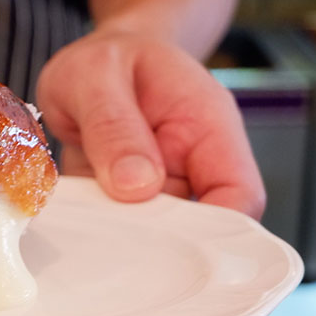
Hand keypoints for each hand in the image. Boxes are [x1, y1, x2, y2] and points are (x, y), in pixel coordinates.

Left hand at [37, 30, 264, 315]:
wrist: (91, 62)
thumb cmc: (105, 59)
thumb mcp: (96, 76)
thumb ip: (114, 125)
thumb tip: (138, 186)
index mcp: (205, 126)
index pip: (237, 192)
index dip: (218, 228)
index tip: (174, 247)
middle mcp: (189, 163)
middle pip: (200, 226)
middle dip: (166, 248)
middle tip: (122, 257)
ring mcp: (158, 186)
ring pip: (158, 235)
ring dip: (127, 246)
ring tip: (94, 252)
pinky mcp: (124, 200)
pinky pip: (121, 230)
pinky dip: (101, 238)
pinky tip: (77, 241)